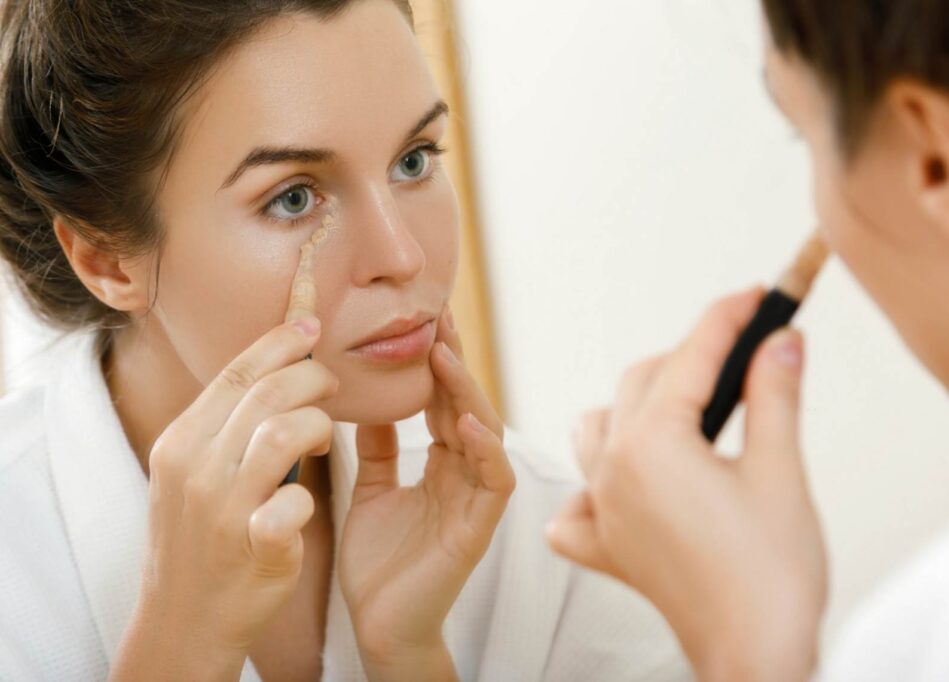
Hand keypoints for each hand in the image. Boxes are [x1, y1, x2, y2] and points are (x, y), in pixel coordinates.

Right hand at [110, 318, 337, 680]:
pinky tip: (305, 503)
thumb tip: (275, 371)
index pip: (236, 372)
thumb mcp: (192, 473)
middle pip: (266, 393)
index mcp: (180, 442)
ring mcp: (221, 509)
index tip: (311, 325)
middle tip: (331, 385)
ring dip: (318, 426)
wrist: (183, 618)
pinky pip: (294, 500)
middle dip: (312, 377)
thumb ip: (225, 426)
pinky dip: (308, 496)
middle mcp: (195, 468)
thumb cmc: (200, 537)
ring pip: (283, 432)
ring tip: (327, 438)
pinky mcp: (252, 547)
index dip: (279, 342)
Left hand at [337, 305, 514, 680]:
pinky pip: (493, 480)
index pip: (445, 402)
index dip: (438, 362)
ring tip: (444, 356)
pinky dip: (484, 448)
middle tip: (439, 315)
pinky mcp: (478, 527)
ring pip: (486, 433)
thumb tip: (371, 397)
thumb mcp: (371, 490)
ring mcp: (475, 499)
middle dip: (455, 361)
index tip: (425, 319)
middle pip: (467, 405)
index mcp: (442, 465)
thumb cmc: (378, 563)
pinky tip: (466, 422)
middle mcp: (464, 475)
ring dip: (467, 394)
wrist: (378, 625)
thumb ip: (378, 447)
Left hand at [546, 288, 825, 681]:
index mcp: (652, 445)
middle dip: (691, 357)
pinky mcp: (607, 545)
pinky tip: (624, 482)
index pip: (691, 358)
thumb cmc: (771, 573)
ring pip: (597, 428)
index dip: (728, 319)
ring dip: (635, 405)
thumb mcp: (779, 470)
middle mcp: (612, 469)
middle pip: (642, 383)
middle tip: (744, 347)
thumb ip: (773, 395)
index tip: (756, 296)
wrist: (754, 656)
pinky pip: (577, 498)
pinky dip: (595, 479)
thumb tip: (782, 341)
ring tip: (685, 406)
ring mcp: (603, 508)